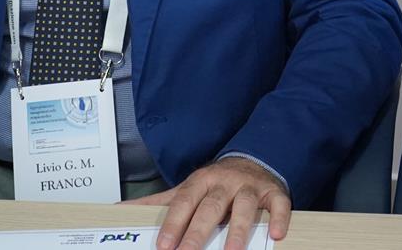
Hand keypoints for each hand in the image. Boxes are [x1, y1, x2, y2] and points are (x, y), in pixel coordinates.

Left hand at [128, 157, 290, 249]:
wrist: (253, 159)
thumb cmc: (216, 183)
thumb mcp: (187, 188)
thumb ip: (159, 202)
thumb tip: (122, 210)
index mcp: (201, 180)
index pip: (184, 202)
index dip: (173, 224)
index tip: (163, 246)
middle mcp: (225, 182)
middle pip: (211, 207)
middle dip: (199, 233)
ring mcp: (251, 187)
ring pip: (244, 207)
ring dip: (238, 230)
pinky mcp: (274, 193)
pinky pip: (279, 205)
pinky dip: (279, 218)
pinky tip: (276, 235)